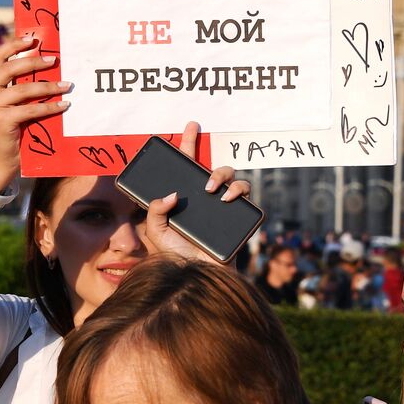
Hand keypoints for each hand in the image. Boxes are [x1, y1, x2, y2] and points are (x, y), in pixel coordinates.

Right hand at [0, 37, 70, 190]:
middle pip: (11, 69)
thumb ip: (19, 86)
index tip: (33, 40)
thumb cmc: (13, 127)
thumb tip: (46, 65)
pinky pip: (31, 109)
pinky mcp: (1, 119)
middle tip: (54, 61)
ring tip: (67, 85)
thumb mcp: (12, 103)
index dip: (14, 45)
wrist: (3, 157)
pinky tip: (64, 104)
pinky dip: (50, 106)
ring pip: (24, 90)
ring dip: (49, 86)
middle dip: (34, 62)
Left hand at [140, 121, 252, 260]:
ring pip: (233, 178)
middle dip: (210, 165)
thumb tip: (173, 193)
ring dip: (223, 178)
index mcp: (188, 197)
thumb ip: (155, 210)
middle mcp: (208, 199)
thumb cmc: (176, 257)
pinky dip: (240, 191)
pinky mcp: (240, 218)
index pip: (188, 165)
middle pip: (214, 168)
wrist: (197, 278)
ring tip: (212, 192)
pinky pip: (248, 196)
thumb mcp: (156, 232)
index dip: (189, 142)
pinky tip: (228, 199)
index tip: (190, 125)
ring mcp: (225, 207)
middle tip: (201, 180)